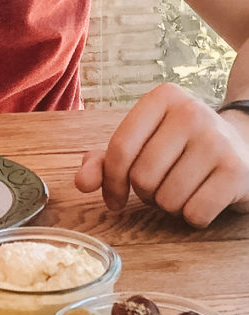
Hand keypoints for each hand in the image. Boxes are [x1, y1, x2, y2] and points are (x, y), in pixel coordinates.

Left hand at [74, 83, 248, 227]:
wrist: (242, 148)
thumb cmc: (180, 150)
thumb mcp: (141, 145)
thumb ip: (104, 161)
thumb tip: (82, 182)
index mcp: (162, 98)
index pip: (119, 150)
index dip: (111, 183)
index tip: (115, 197)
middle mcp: (191, 111)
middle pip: (142, 178)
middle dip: (146, 194)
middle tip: (163, 185)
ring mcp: (217, 139)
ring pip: (166, 200)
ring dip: (170, 206)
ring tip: (185, 188)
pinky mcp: (236, 170)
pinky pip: (194, 213)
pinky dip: (194, 216)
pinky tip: (205, 197)